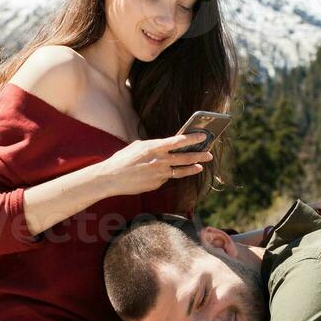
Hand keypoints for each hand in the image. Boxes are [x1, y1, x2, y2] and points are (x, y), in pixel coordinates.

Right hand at [99, 134, 213, 195]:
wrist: (111, 178)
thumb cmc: (122, 160)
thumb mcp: (137, 146)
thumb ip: (152, 146)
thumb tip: (162, 147)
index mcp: (155, 147)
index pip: (179, 141)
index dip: (193, 138)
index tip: (204, 136)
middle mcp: (160, 160)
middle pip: (185, 157)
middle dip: (199, 155)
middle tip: (209, 154)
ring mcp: (160, 174)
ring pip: (180, 171)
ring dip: (192, 168)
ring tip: (200, 166)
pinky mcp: (157, 184)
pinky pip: (166, 178)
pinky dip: (167, 175)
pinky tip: (165, 174)